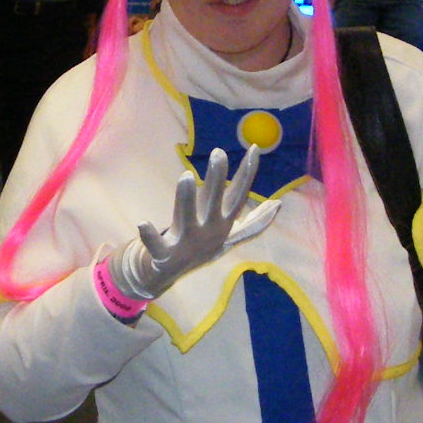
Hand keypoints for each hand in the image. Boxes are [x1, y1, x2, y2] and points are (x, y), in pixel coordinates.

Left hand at [106, 146, 280, 303]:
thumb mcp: (228, 233)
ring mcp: (187, 244)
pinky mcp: (165, 255)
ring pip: (187, 219)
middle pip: (216, 204)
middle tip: (218, 153)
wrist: (168, 274)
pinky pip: (156, 245)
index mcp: (223, 224)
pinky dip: (150, 236)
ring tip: (185, 176)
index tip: (254, 148)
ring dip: (186, 199)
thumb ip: (254, 222)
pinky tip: (143, 223)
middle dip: (218, 180)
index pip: (239, 196)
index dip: (247, 174)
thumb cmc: (199, 246)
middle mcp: (209, 233)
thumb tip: (279, 206)